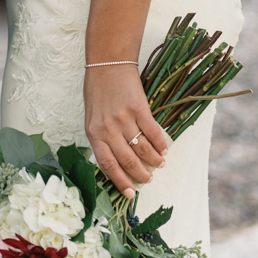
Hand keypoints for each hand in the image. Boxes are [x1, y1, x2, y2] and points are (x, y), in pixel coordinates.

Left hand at [84, 66, 167, 199]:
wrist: (107, 63)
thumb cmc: (98, 91)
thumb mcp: (93, 117)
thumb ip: (103, 138)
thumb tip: (119, 162)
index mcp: (94, 133)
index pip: (107, 165)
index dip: (120, 182)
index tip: (131, 194)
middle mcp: (108, 128)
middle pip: (127, 160)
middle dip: (140, 174)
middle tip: (148, 179)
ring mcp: (124, 118)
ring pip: (141, 148)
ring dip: (153, 160)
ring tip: (159, 165)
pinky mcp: (139, 108)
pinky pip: (152, 131)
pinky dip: (160, 143)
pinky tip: (164, 149)